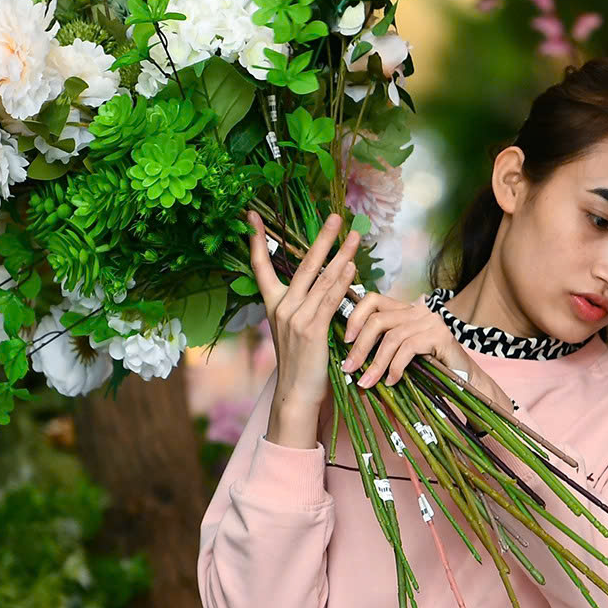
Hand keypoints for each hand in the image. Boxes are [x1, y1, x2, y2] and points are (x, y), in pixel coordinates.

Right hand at [248, 210, 359, 419]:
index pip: (261, 265)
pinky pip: (328, 301)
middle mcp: (281, 307)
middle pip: (304, 264)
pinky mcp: (312, 330)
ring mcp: (295, 317)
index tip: (252, 215)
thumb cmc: (301, 361)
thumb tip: (327, 279)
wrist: (296, 392)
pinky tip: (350, 268)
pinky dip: (340, 283)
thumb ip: (306, 304)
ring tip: (355, 236)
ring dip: (341, 255)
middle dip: (321, 238)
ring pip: (322, 279)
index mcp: (273, 304)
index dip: (257, 240)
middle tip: (335, 216)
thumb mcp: (296, 328)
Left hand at [339, 292, 514, 416]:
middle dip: (360, 346)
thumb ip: (378, 351)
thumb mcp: (399, 356)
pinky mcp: (440, 335)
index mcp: (405, 310)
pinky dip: (396, 367)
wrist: (465, 381)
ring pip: (391, 337)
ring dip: (376, 363)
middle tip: (349, 368)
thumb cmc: (429, 370)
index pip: (373, 299)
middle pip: (378, 319)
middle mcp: (417, 310)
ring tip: (367, 382)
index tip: (345, 340)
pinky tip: (392, 380)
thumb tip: (348, 361)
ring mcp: (430, 321)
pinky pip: (409, 348)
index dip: (355, 317)